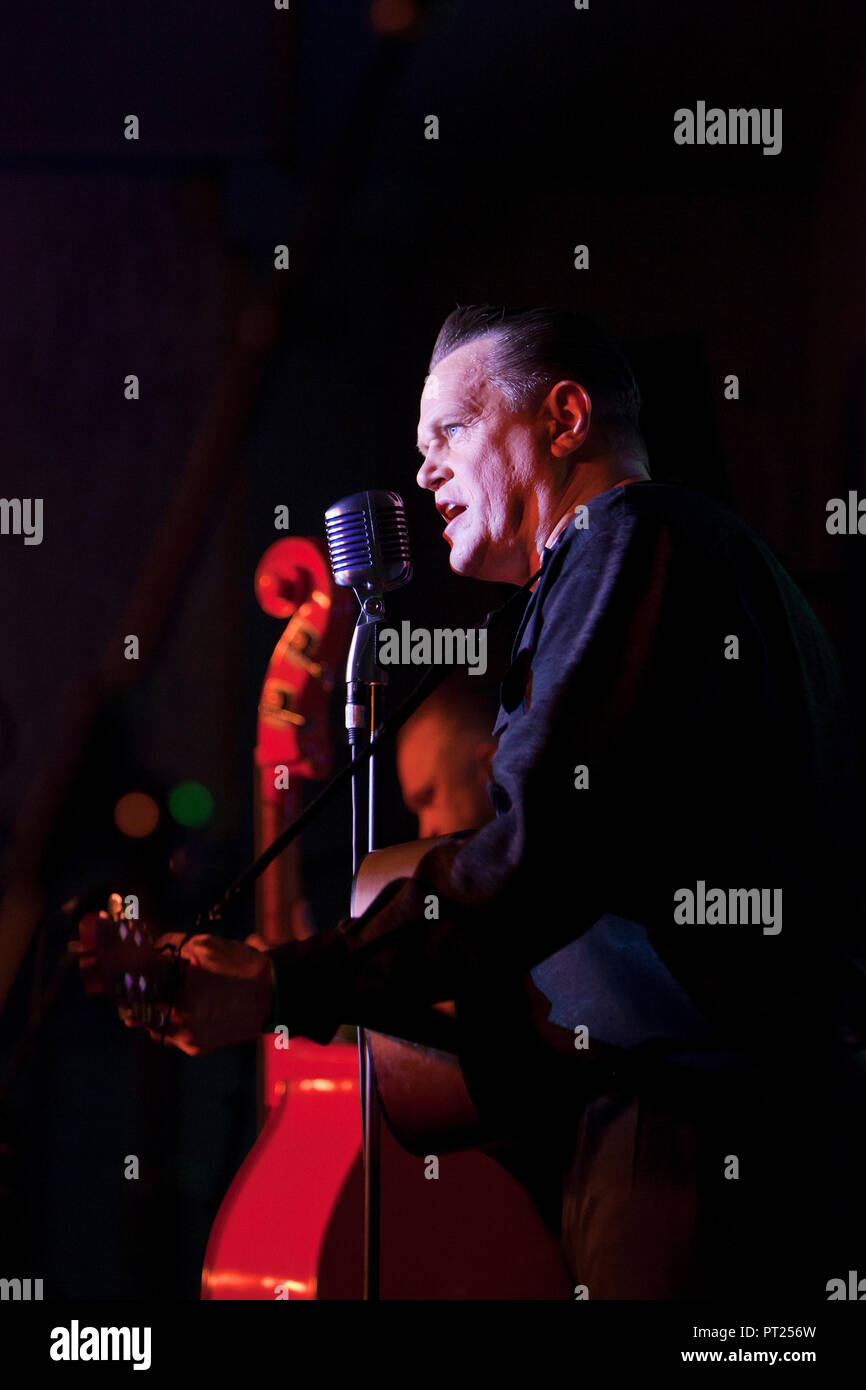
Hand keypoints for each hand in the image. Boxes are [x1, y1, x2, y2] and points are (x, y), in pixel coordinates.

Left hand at [119, 932, 273, 1055]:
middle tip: (138, 980)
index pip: (135, 1006)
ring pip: (160, 1026)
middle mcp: (183, 1035)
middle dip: (141, 998)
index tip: (120, 978)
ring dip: (158, 1008)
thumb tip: (147, 947)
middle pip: (145, 1019)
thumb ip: (169, 946)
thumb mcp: (203, 947)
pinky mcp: (204, 1046)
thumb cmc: (242, 969)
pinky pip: (178, 1031)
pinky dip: (175, 1016)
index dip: (125, 990)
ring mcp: (194, 1044)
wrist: (279, 993)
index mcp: (180, 1013)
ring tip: (163, 987)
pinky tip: (185, 999)